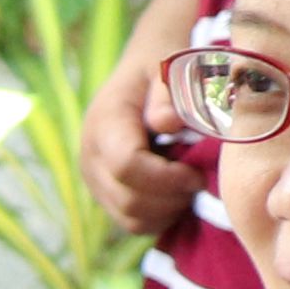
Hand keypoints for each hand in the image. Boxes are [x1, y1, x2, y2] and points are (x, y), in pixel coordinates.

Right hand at [79, 50, 201, 236]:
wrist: (145, 68)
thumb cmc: (165, 66)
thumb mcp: (172, 67)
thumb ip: (170, 94)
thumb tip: (166, 123)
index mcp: (105, 123)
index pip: (127, 166)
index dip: (167, 177)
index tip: (197, 172)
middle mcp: (90, 155)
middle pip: (128, 200)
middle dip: (171, 197)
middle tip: (199, 177)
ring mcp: (94, 178)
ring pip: (129, 218)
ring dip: (167, 209)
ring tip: (187, 183)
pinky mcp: (104, 193)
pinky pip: (131, 222)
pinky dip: (159, 216)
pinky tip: (176, 193)